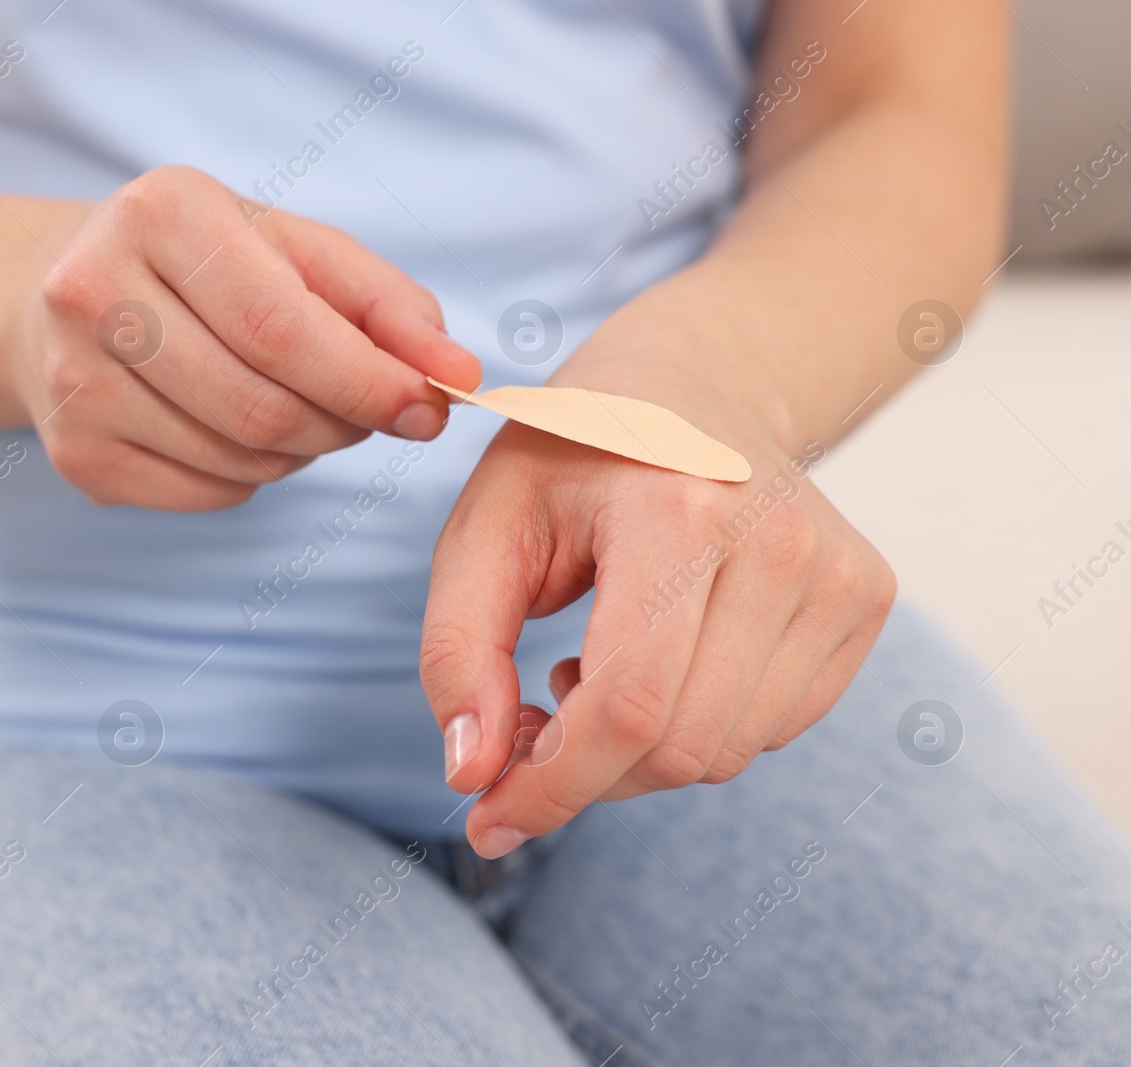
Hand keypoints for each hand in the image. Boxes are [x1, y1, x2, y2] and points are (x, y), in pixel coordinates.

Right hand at [10, 165, 479, 509]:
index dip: (368, 382)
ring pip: (239, 461)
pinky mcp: (73, 454)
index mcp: (161, 213)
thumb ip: (386, 304)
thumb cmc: (205, 262)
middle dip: (341, 424)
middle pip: (262, 407)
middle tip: (366, 411)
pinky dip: (249, 479)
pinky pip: (205, 495)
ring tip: (295, 407)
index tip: (431, 407)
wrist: (61, 290)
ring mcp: (73, 382)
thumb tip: (455, 377)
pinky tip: (235, 431)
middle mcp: (95, 292)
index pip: (281, 329)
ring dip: (300, 453)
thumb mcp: (296, 249)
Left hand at [419, 352, 895, 858]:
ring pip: (728, 753)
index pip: (629, 706)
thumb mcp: (482, 529)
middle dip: (587, 773)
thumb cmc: (571, 454)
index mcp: (677, 510)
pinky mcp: (867, 596)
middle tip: (530, 723)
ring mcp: (840, 570)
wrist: (692, 376)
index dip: (554, 785)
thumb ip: (458, 653)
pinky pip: (775, 728)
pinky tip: (659, 659)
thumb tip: (472, 775)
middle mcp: (778, 540)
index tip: (490, 819)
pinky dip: (700, 724)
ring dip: (640, 750)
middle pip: (682, 747)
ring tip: (593, 667)